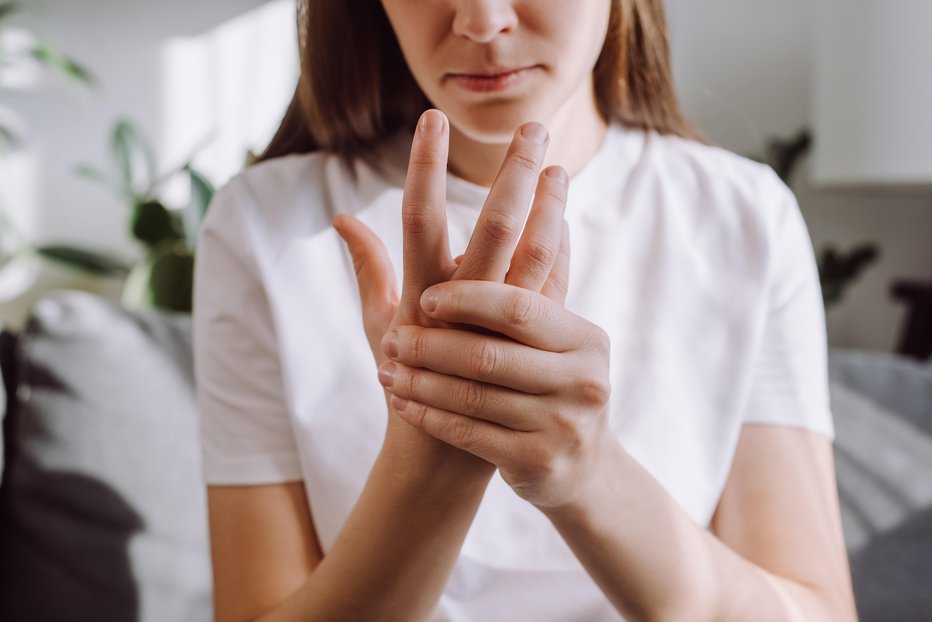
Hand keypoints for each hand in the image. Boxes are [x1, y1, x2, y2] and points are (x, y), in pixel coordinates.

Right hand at [332, 109, 569, 466]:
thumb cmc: (405, 381)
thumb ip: (367, 266)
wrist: (443, 451)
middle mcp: (461, 307)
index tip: (433, 119)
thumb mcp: (378, 323)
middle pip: (493, 228)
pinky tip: (564, 216)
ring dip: (550, 207)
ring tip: (560, 163)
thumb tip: (343, 216)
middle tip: (532, 127)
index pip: (419, 218)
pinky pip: (549, 290)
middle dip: (513, 174)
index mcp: (418, 295)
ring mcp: (499, 327)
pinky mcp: (529, 346)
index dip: (424, 167)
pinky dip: (558, 251)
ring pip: (534, 256)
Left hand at [378, 279, 613, 509]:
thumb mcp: (554, 333)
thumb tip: (552, 174)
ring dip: (421, 381)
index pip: (519, 308)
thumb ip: (544, 264)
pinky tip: (402, 403)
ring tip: (386, 367)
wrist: (580, 467)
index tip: (426, 297)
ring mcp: (562, 424)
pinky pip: (469, 434)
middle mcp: (580, 379)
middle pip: (489, 355)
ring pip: (473, 396)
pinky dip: (430, 415)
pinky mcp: (538, 463)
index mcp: (581, 337)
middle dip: (433, 345)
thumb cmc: (553, 382)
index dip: (470, 300)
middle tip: (392, 337)